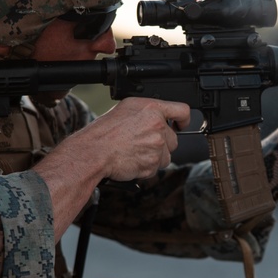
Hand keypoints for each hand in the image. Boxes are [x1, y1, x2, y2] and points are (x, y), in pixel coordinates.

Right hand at [33, 97, 190, 239]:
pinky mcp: (153, 164)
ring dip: (154, 157)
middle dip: (162, 143)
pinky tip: (132, 160)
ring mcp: (157, 146)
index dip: (184, 120)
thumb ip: (149, 111)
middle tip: (142, 143)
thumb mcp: (127, 108)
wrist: (94, 152)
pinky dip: (146, 167)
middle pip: (174, 139)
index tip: (181, 125)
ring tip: (135, 152)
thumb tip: (162, 117)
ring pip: (166, 156)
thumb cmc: (105, 131)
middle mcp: (157, 126)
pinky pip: (156, 168)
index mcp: (152, 109)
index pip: (182, 110)